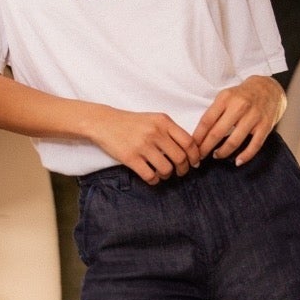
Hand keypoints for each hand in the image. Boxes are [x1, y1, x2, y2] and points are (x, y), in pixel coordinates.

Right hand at [87, 105, 201, 183]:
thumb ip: (171, 131)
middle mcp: (155, 132)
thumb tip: (190, 150)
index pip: (188, 141)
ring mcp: (142, 145)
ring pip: (166, 169)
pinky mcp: (130, 158)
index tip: (195, 162)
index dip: (195, 155)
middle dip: (184, 168)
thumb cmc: (132, 123)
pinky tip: (152, 177)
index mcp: (163, 121)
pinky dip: (154, 180)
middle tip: (181, 171)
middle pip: (180, 157)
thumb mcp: (154, 119)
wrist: (104, 123)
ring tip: (164, 174)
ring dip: (167, 175)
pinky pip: (150, 175)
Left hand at [194, 76, 284, 165]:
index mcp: (226, 98)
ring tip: (216, 155)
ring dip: (223, 152)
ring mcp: (253, 116)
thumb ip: (214, 111)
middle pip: (217, 133)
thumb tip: (200, 134)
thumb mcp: (226, 96)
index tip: (192, 147)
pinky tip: (237, 162)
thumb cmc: (243, 95)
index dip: (198, 137)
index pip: (207, 121)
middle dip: (206, 148)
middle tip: (199, 157)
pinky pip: (254, 145)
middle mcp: (239, 106)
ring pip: (234, 141)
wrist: (269, 88)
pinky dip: (245, 156)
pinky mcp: (265, 125)